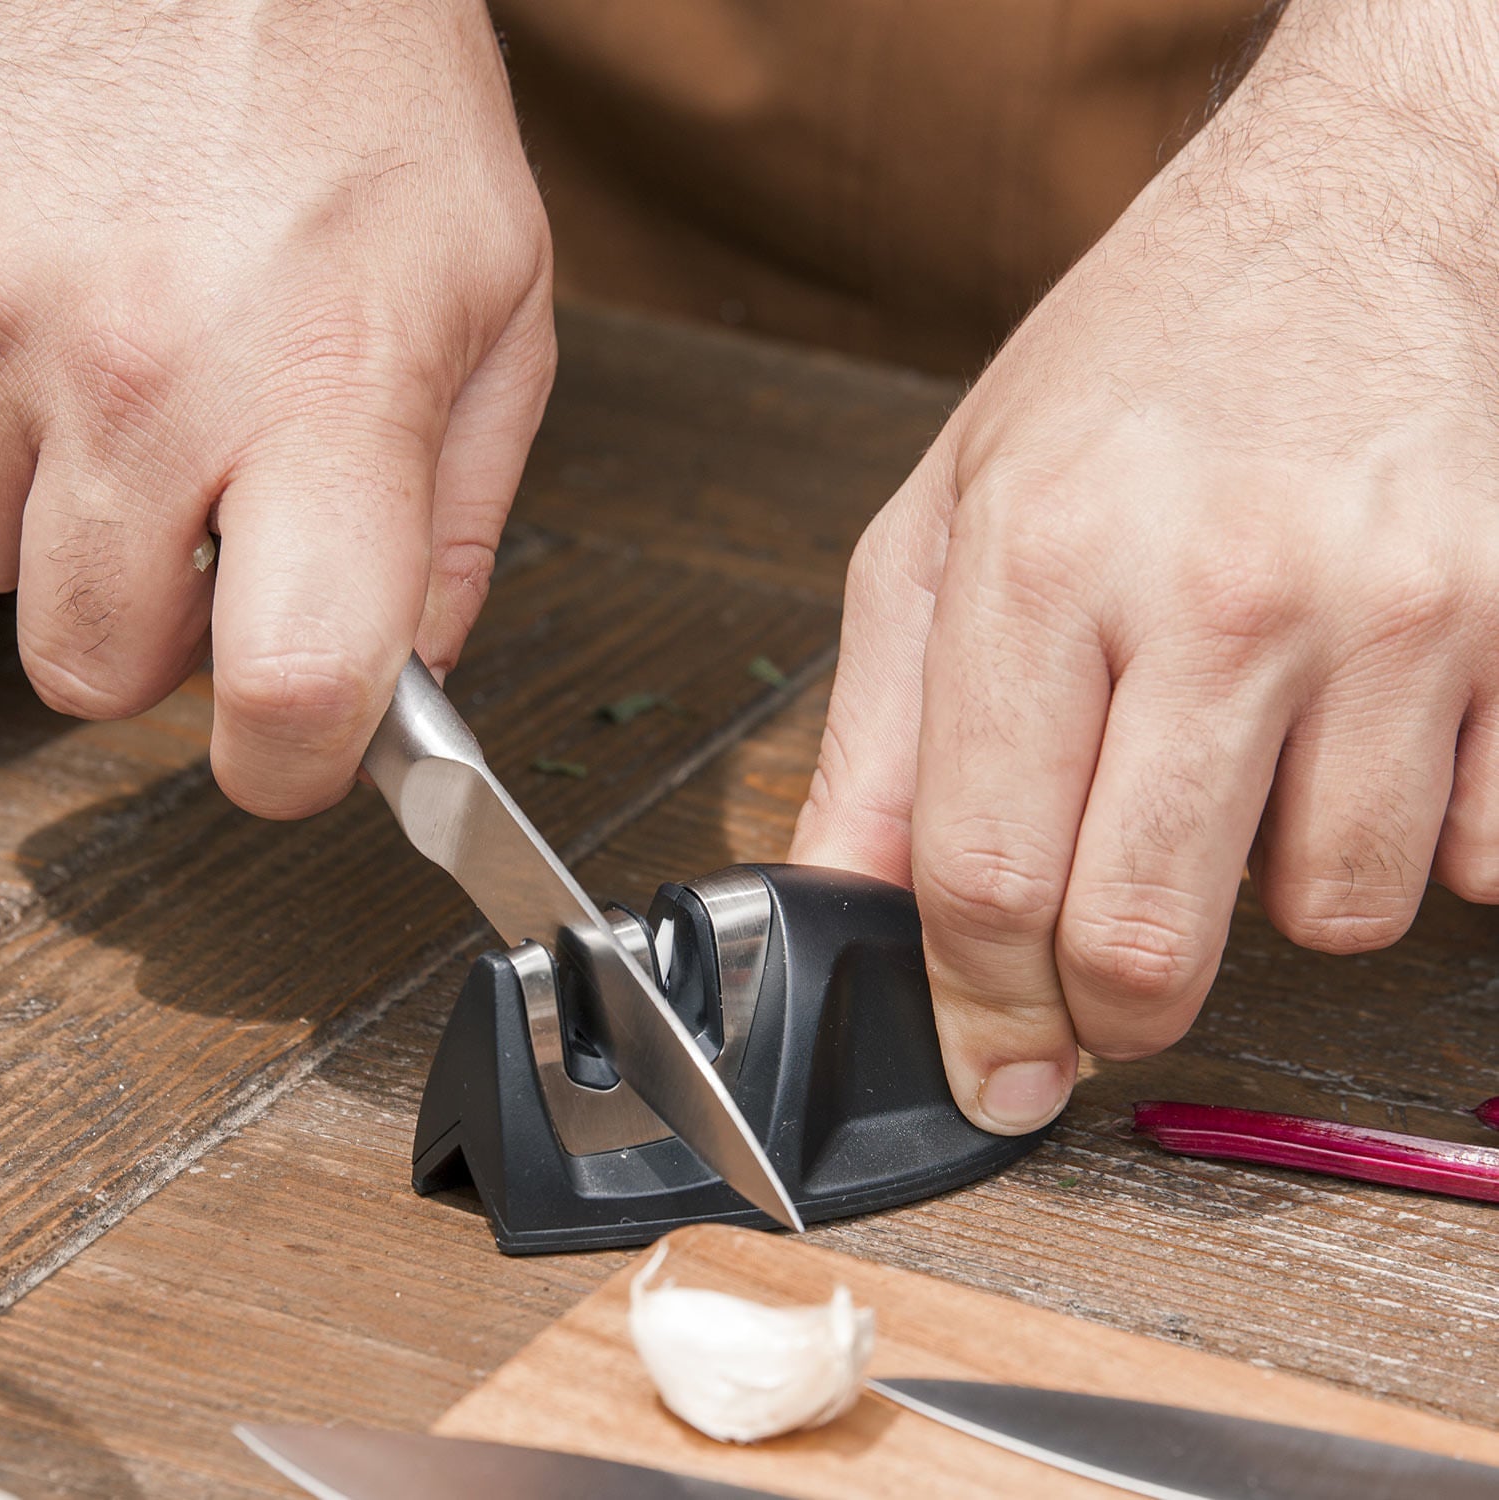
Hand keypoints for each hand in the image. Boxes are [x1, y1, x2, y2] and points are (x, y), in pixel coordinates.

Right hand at [0, 0, 553, 815]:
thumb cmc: (371, 93)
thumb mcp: (503, 308)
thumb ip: (463, 518)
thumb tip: (416, 664)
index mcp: (334, 388)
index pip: (289, 681)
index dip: (294, 762)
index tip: (303, 752)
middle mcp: (146, 369)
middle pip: (98, 668)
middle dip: (169, 641)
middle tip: (226, 534)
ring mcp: (1, 323)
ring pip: (9, 570)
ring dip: (90, 534)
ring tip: (163, 401)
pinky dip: (13, 451)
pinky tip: (83, 357)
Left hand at [792, 0, 1498, 1132]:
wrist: (1333, 228)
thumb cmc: (1122, 380)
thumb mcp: (940, 524)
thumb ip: (880, 729)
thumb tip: (845, 901)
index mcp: (1033, 566)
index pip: (980, 871)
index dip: (978, 1008)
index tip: (993, 1066)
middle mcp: (1210, 590)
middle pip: (1141, 938)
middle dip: (1107, 1009)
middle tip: (1101, 982)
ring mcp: (1379, 609)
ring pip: (1327, 914)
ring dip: (1269, 894)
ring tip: (1239, 771)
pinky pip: (1472, 853)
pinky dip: (1407, 835)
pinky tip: (1356, 738)